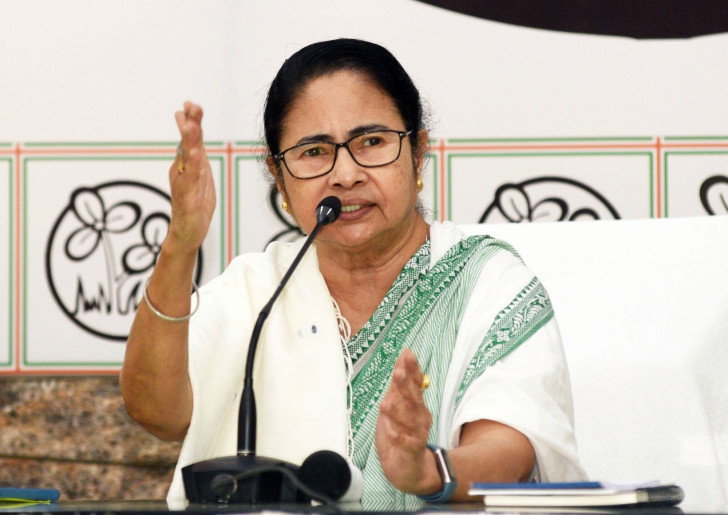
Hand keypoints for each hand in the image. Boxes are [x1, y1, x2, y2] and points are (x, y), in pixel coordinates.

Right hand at [166, 101, 215, 254]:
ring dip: (189, 140)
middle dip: (190, 123)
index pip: (190, 138)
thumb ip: (196, 153)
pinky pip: (190, 178)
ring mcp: (183, 182)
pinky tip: (196, 153)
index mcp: (187, 164)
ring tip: (190, 124)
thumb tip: (192, 134)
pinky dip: (193, 165)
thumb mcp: (199, 174)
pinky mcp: (187, 196)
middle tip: (191, 105)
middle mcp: (182, 170)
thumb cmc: (194, 203)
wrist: (186, 233)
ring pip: (187, 158)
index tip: (190, 103)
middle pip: (187, 143)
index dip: (191, 120)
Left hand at [375, 348, 438, 493]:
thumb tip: (401, 362)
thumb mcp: (396, 408)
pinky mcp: (412, 451)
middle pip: (414, 399)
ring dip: (398, 411)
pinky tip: (390, 431)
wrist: (409, 470)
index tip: (407, 354)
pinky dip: (398, 437)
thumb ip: (398, 388)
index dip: (412, 369)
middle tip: (397, 373)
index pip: (416, 384)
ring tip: (386, 402)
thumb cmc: (401, 436)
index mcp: (416, 405)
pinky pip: (406, 443)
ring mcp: (417, 434)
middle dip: (406, 385)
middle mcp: (420, 417)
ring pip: (409, 421)